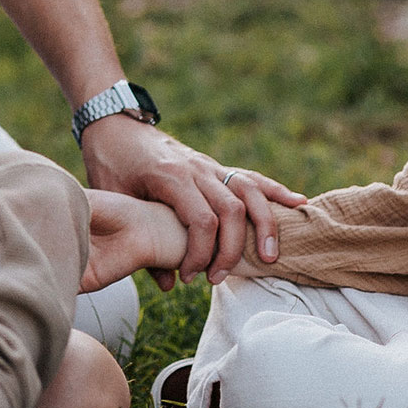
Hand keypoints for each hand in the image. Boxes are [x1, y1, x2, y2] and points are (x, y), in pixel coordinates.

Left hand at [79, 115, 305, 285]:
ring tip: (271, 255)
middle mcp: (195, 168)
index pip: (201, 221)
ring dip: (264, 223)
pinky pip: (249, 177)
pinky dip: (274, 190)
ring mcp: (207, 165)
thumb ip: (140, 242)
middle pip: (231, 209)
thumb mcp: (114, 200)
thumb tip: (169, 284)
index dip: (201, 254)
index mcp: (170, 177)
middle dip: (232, 249)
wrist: (113, 123)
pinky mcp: (213, 165)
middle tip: (219, 279)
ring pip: (247, 190)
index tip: (189, 277)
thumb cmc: (109, 163)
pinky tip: (297, 204)